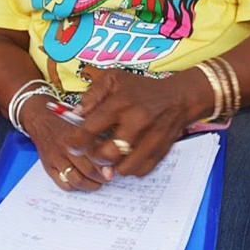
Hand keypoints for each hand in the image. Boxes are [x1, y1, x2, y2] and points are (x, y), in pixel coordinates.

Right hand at [19, 93, 114, 191]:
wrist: (40, 120)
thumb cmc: (65, 122)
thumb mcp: (82, 124)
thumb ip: (96, 138)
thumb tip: (112, 155)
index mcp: (77, 135)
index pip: (96, 156)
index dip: (107, 166)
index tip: (114, 170)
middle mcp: (66, 148)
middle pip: (88, 170)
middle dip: (101, 178)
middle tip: (108, 178)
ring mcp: (56, 159)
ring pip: (76, 180)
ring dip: (90, 185)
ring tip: (97, 183)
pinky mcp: (48, 167)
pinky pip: (63, 184)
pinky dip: (75, 187)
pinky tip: (82, 184)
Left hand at [70, 67, 199, 178]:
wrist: (179, 97)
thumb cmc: (142, 88)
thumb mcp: (114, 78)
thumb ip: (93, 94)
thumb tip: (77, 114)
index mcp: (121, 103)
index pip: (91, 128)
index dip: (76, 141)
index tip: (70, 145)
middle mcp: (137, 122)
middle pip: (108, 153)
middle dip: (95, 157)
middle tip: (93, 152)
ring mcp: (151, 139)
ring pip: (124, 167)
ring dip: (113, 167)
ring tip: (110, 158)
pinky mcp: (161, 151)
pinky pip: (140, 170)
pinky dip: (130, 169)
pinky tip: (126, 159)